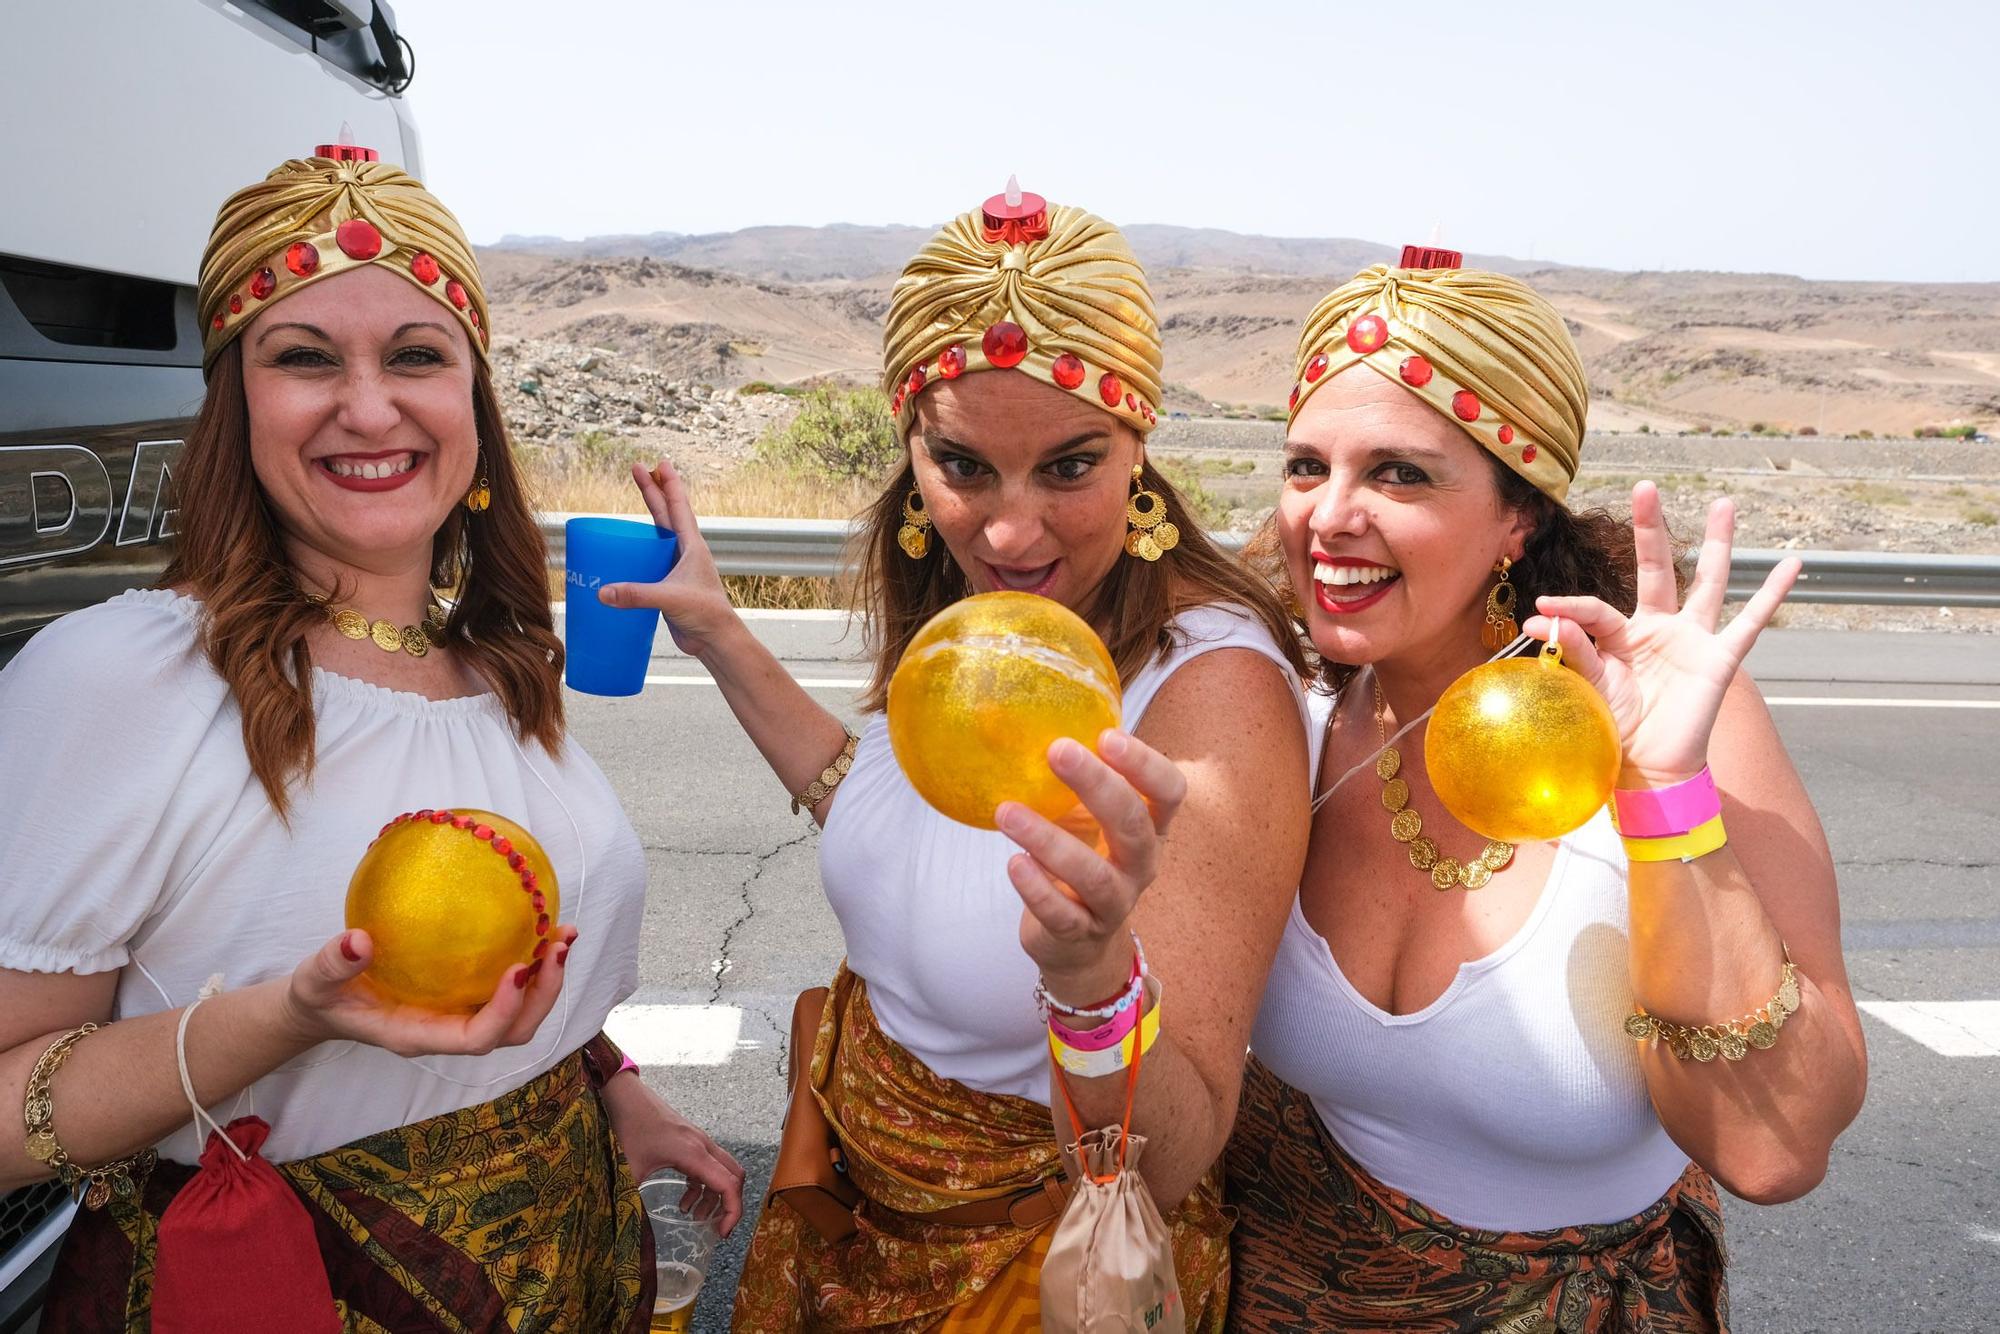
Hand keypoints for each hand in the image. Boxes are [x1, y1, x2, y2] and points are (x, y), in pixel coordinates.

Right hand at [281, 926, 575, 1058]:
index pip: (475, 1039)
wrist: (324, 1006)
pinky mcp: (465, 999)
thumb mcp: (316, 980)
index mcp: (417, 1035)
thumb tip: (358, 940)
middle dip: (543, 995)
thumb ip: (332, 964)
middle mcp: (448, 1032)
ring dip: (547, 980)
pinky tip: (542, 928)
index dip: (503, 1010)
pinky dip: (534, 965)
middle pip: (512, 1032)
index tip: (519, 967)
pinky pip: (509, 990)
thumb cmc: (322, 996)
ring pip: (519, 1016)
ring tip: (563, 934)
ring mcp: (459, 1018)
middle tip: (557, 946)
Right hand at [595, 459, 739, 659]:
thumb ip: (636, 594)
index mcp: (691, 547)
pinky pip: (651, 559)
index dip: (668, 483)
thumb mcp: (669, 599)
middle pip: (665, 514)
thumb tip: (602, 592)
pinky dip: (640, 548)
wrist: (715, 640)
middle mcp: (685, 552)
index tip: (658, 462)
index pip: (678, 507)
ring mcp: (676, 567)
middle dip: (653, 490)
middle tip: (638, 467)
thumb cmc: (705, 614)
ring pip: (659, 534)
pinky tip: (627, 548)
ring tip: (638, 497)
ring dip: (648, 515)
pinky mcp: (667, 584)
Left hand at [601, 1071, 745, 1235]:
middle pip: (735, 1176)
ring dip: (715, 1195)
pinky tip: (685, 1198)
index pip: (729, 1185)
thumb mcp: (628, 1170)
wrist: (625, 1095)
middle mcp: (702, 1145)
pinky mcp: (691, 1139)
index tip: (721, 1234)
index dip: (732, 1212)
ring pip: (723, 1170)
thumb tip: (632, 1233)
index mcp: (693, 1153)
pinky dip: (705, 1184)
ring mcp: (699, 1140)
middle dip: (730, 1205)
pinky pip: (710, 1165)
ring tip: (695, 1216)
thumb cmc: (627, 1127)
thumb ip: (633, 1202)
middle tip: (715, 1228)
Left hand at [996, 730, 1186, 1003]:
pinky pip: (1062, 914)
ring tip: (1007, 812)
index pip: (1169, 791)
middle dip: (1098, 785)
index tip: (1107, 736)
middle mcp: (1141, 865)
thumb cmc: (1082, 859)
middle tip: (1057, 751)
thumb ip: (1066, 776)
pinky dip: (1037, 889)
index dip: (1144, 763)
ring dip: (1049, 840)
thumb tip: (1001, 714)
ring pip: (1093, 874)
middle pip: (1133, 825)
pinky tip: (1013, 863)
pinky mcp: (1080, 934)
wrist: (1077, 943)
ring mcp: (1114, 903)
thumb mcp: (1081, 816)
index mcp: (1150, 827)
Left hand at [1523, 481, 1799, 785]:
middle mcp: (1659, 629)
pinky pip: (1752, 621)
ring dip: (1717, 543)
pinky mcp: (1721, 659)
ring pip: (1708, 582)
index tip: (1539, 610)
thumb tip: (1542, 619)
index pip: (1597, 609)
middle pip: (1658, 569)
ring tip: (1725, 503)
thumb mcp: (1589, 686)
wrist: (1647, 769)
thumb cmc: (1614, 729)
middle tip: (1645, 487)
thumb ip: (1573, 651)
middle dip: (1651, 529)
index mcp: (1621, 636)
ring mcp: (1693, 640)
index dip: (1570, 609)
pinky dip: (1772, 593)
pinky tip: (1793, 563)